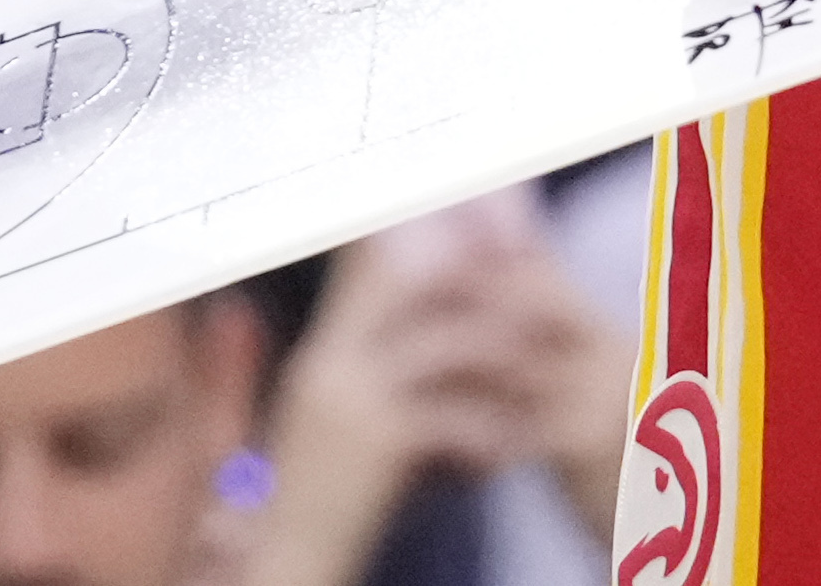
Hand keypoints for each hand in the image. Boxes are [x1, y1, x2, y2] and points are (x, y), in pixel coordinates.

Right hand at [234, 203, 615, 585]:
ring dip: (499, 363)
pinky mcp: (375, 443)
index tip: (490, 271)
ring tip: (535, 384)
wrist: (285, 567)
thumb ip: (365, 385)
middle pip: (416, 291)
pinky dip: (486, 432)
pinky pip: (451, 416)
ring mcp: (350, 400)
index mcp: (321, 359)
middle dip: (480, 297)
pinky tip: (506, 457)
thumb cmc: (317, 510)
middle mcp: (330, 365)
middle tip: (533, 314)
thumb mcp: (332, 435)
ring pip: (446, 347)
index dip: (438, 265)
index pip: (377, 276)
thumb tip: (424, 357)